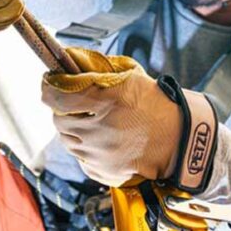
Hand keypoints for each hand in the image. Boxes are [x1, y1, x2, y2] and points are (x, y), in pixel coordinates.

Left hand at [41, 48, 217, 191]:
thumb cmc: (156, 103)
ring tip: (96, 124)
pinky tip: (106, 141)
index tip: (51, 82)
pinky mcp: (103, 171)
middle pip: (58, 120)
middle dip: (65, 110)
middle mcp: (100, 130)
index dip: (50, 87)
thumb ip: (96, 68)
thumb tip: (67, 59)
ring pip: (68, 141)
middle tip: (79, 105)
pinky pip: (82, 159)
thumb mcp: (130, 75)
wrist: (180, 139)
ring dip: (75, 130)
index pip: (55, 96)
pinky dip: (88, 150)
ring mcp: (100, 155)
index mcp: (106, 100)